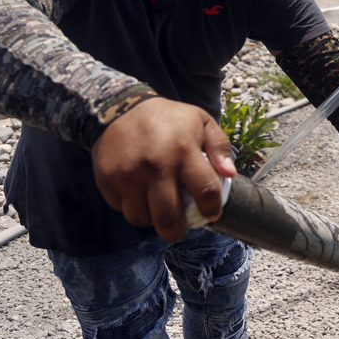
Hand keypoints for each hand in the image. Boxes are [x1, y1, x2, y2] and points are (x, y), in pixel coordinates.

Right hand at [91, 97, 235, 241]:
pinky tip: (139, 194)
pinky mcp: (108, 180)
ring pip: (142, 219)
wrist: (120, 107)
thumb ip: (219, 146)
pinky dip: (132, 207)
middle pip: (169, 219)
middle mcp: (155, 166)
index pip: (205, 191)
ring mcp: (129, 175)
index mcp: (183, 150)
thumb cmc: (167, 118)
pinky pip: (122, 209)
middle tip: (180, 227)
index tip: (211, 212)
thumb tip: (230, 174)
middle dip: (177, 231)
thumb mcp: (200, 121)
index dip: (212, 208)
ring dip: (151, 219)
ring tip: (157, 207)